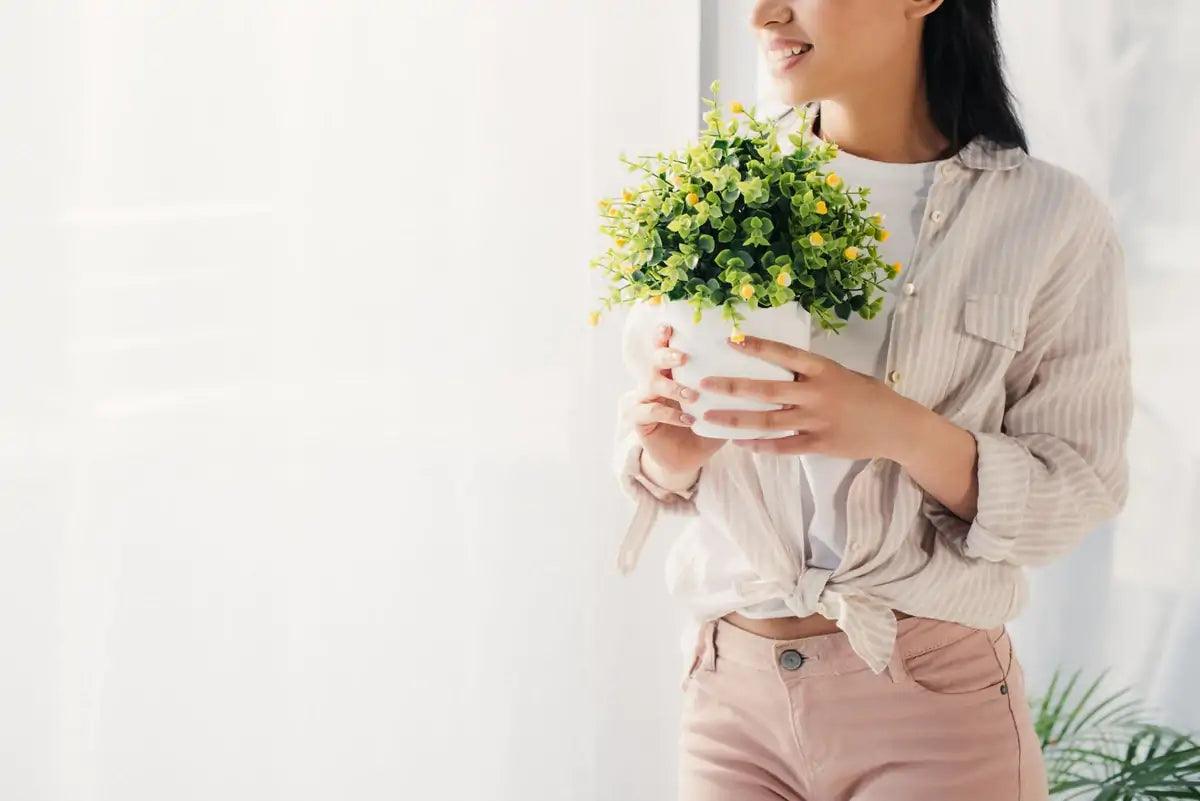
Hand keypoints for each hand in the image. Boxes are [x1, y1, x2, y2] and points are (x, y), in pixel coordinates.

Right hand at [626, 324, 725, 477]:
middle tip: (682, 356)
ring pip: (650, 384)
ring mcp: (645, 400)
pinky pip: (650, 411)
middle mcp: (655, 382)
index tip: (671, 326)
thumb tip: (763, 373)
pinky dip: (670, 414)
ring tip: (691, 395)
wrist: (686, 460)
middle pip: (654, 360)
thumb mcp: (719, 408)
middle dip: (666, 354)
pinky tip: (687, 419)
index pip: (665, 348)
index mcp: (672, 373)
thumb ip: (730, 391)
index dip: (664, 336)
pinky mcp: (640, 420)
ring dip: (672, 386)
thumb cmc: (704, 429)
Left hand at [699, 334, 920, 459]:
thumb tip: (779, 364)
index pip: (785, 355)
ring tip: (709, 418)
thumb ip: (811, 372)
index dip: (757, 347)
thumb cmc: (867, 395)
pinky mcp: (820, 444)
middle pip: (766, 390)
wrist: (896, 426)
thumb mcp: (841, 373)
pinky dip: (760, 445)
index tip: (731, 340)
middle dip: (732, 387)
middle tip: (703, 385)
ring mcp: (817, 421)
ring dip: (735, 420)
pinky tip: (739, 443)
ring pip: (768, 421)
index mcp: (823, 370)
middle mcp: (817, 394)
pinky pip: (783, 446)